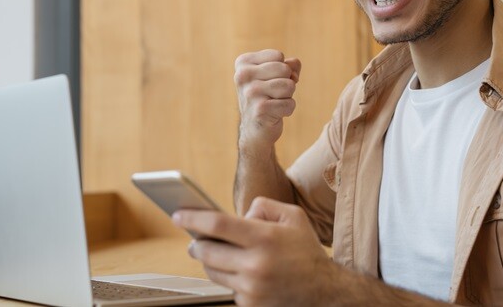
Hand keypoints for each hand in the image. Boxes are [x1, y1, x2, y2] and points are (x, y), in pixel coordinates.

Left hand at [173, 197, 335, 306]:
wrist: (325, 292)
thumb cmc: (306, 251)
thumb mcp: (293, 216)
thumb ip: (264, 206)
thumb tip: (240, 213)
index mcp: (264, 238)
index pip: (217, 224)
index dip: (193, 217)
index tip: (177, 215)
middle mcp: (255, 264)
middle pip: (206, 251)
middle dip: (196, 243)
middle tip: (195, 238)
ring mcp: (251, 289)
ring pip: (211, 271)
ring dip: (209, 261)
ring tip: (219, 254)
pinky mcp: (250, 305)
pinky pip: (226, 288)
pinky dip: (228, 278)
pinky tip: (242, 272)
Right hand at [234, 50, 301, 149]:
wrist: (254, 128)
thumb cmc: (267, 95)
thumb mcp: (276, 74)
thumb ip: (290, 65)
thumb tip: (293, 75)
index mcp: (243, 63)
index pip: (278, 56)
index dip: (282, 69)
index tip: (269, 80)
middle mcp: (243, 76)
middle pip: (285, 69)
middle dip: (286, 82)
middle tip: (273, 93)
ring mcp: (250, 93)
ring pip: (289, 85)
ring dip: (287, 96)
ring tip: (274, 102)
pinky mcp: (260, 109)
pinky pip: (290, 104)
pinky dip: (287, 109)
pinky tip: (275, 114)